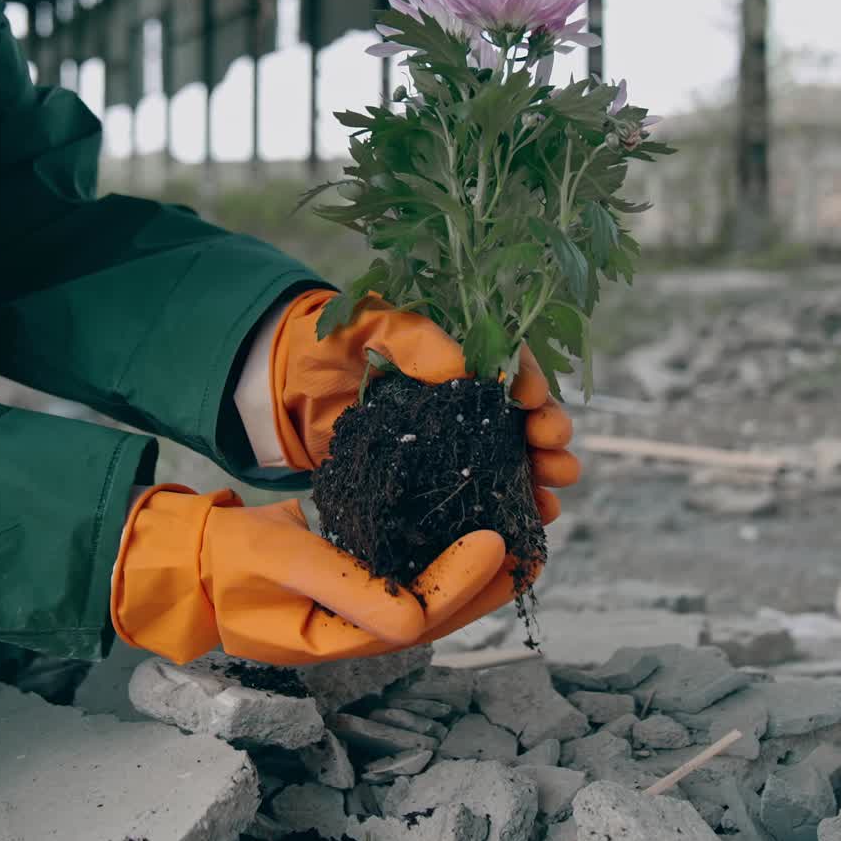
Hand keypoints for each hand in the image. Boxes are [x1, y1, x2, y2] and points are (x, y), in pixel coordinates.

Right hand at [110, 485, 509, 665]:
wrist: (194, 557)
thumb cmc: (230, 558)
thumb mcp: (281, 563)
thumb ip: (345, 587)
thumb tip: (414, 619)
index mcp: (334, 640)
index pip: (415, 617)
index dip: (461, 583)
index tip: (497, 541)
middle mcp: (352, 631)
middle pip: (434, 616)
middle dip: (484, 587)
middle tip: (533, 551)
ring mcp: (352, 611)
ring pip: (426, 600)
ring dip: (471, 577)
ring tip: (516, 547)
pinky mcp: (351, 584)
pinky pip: (407, 578)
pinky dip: (440, 560)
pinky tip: (465, 537)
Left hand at [269, 289, 579, 524]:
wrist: (284, 388)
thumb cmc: (330, 345)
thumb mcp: (369, 323)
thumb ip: (415, 338)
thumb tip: (465, 368)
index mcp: (459, 350)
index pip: (509, 361)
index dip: (528, 380)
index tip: (532, 399)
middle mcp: (466, 396)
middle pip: (524, 413)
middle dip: (547, 429)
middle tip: (552, 444)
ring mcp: (454, 439)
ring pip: (515, 455)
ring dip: (545, 469)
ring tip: (556, 482)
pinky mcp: (434, 478)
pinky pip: (483, 492)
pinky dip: (516, 504)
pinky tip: (536, 516)